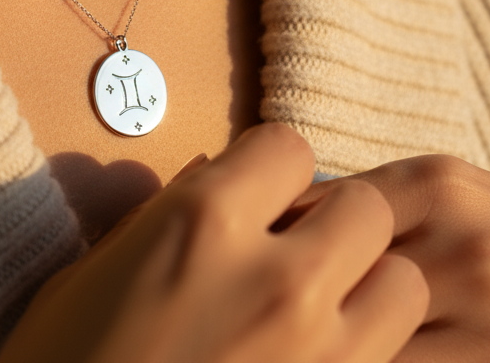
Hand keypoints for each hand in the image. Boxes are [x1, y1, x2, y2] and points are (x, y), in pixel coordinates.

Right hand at [0, 123, 428, 362]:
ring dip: (372, 292)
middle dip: (336, 226)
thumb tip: (206, 180)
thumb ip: (159, 223)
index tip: (257, 204)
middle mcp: (277, 276)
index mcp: (202, 222)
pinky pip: (393, 358)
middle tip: (299, 258)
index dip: (272, 175)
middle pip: (364, 208)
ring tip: (327, 318)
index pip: (289, 148)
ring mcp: (322, 352)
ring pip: (404, 283)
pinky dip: (369, 355)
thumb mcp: (85, 282)